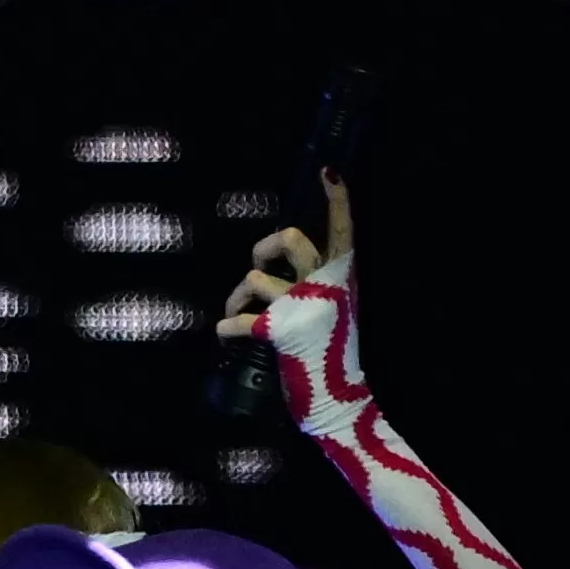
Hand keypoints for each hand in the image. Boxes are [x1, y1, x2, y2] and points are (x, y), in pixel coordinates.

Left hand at [215, 169, 363, 430]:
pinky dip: (227, 326)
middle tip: (258, 265)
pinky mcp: (280, 330)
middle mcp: (325, 284)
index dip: (338, 200)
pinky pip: (240, 320)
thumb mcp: (334, 308)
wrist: (338, 396)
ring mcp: (303, 305)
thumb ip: (317, 283)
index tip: (329, 172)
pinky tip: (225, 332)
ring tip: (236, 309)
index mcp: (343, 276)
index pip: (344, 229)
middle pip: (292, 240)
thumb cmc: (331, 352)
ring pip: (256, 278)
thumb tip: (281, 268)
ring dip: (237, 294)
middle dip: (265, 246)